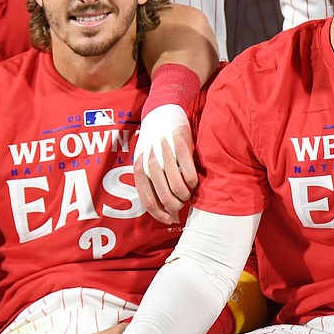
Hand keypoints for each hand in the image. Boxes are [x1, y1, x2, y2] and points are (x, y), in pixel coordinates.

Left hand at [134, 105, 197, 223]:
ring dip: (186, 196)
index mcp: (139, 169)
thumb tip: (165, 211)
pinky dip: (193, 183)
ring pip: (178, 188)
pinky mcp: (181, 146)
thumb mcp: (146, 162)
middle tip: (182, 205)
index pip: (149, 200)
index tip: (170, 219)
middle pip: (165, 197)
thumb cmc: (155, 144)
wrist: (163, 113)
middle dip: (176, 206)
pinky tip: (194, 182)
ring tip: (189, 194)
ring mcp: (166, 155)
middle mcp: (150, 163)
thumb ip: (152, 184)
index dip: (160, 214)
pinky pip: (190, 174)